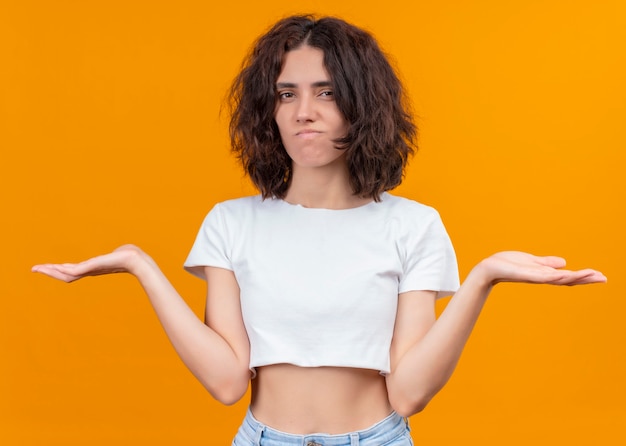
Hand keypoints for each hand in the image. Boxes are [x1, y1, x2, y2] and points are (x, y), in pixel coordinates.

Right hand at [32, 244, 147, 282]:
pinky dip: (61, 270)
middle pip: (65, 275)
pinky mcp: (91, 267)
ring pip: (65, 274)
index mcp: (92, 268)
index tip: (48, 267)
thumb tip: (117, 254)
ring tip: (37, 268)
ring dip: (50, 271)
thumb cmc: (130, 256)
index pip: (72, 270)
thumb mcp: (117, 255)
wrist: (136, 260)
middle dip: (49, 272)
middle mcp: (89, 271)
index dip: (59, 270)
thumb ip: (113, 255)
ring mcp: (89, 270)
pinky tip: (51, 268)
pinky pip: (72, 271)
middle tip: (34, 269)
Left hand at [472, 251, 606, 286]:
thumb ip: (546, 263)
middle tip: (604, 278)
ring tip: (592, 275)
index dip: (583, 277)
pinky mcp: (525, 275)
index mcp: (545, 274)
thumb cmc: (507, 264)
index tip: (600, 276)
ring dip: (576, 277)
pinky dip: (555, 275)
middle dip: (586, 279)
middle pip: (568, 280)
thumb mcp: (532, 261)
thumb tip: (564, 263)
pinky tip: (566, 273)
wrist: (489, 268)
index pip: (568, 277)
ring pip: (559, 278)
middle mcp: (542, 278)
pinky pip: (543, 276)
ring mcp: (535, 277)